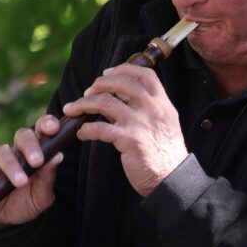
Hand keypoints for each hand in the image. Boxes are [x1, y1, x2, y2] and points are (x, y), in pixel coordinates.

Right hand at [0, 114, 64, 228]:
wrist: (4, 219)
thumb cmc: (26, 201)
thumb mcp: (41, 196)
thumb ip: (48, 177)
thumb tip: (58, 156)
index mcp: (36, 152)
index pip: (42, 131)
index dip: (47, 124)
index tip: (54, 128)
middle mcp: (17, 152)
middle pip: (22, 135)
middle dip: (31, 145)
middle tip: (37, 161)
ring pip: (3, 152)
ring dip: (12, 166)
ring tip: (20, 182)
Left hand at [63, 63, 188, 195]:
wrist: (171, 177)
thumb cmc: (165, 152)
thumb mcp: (164, 123)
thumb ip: (147, 109)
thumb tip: (120, 99)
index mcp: (162, 103)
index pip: (144, 74)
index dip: (123, 69)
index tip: (106, 74)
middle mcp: (153, 109)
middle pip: (121, 83)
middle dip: (99, 84)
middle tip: (87, 92)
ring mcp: (141, 124)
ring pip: (105, 102)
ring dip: (84, 103)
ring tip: (74, 109)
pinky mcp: (130, 141)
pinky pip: (100, 129)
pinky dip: (86, 129)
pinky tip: (82, 133)